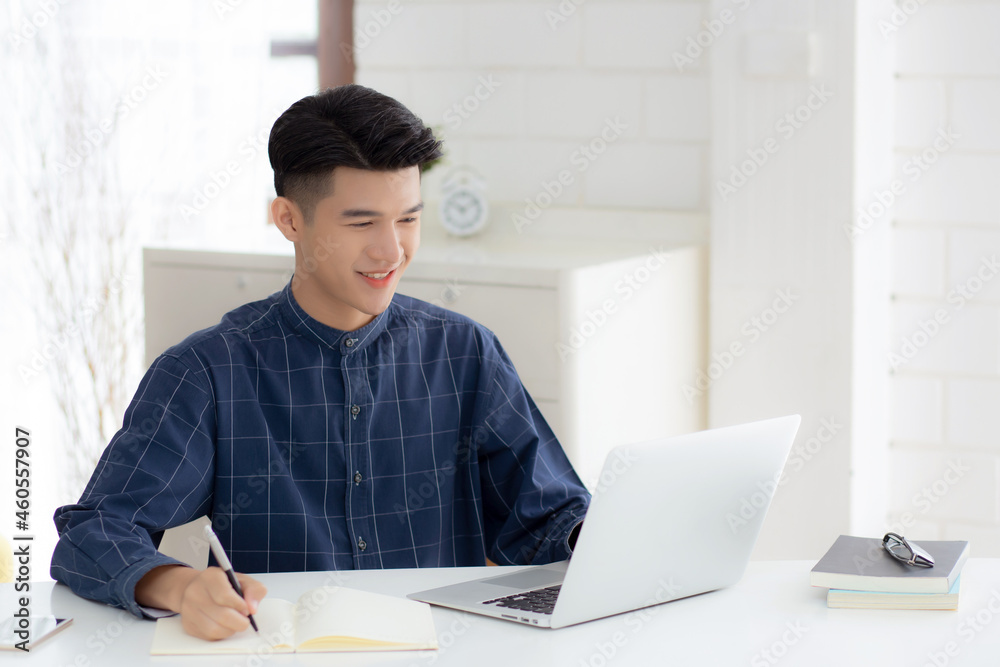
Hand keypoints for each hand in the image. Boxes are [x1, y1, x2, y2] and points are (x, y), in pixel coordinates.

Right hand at [136, 565, 266, 639]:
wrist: (194, 589)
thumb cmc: (223, 584)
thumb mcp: (240, 579)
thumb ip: (253, 589)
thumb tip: (254, 607)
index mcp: (210, 576)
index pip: (224, 593)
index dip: (240, 604)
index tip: (249, 609)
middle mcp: (195, 592)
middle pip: (221, 615)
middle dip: (239, 621)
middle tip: (246, 621)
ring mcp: (188, 610)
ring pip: (215, 628)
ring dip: (230, 629)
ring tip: (236, 622)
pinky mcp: (187, 625)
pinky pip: (208, 636)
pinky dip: (220, 634)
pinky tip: (223, 626)